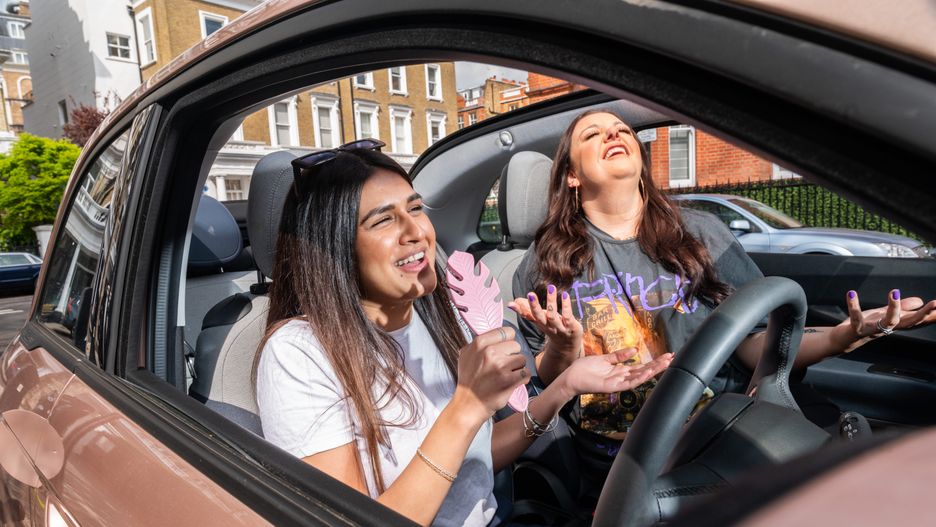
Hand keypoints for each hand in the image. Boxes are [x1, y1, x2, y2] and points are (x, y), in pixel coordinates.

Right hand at [454, 326, 529, 421]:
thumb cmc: (469, 380)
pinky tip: (512, 382)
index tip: (505, 350)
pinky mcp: (508, 380)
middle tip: (503, 366)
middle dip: (512, 355)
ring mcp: (499, 366)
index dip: (508, 341)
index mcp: (479, 343)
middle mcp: (489, 352)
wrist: (468, 404)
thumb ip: (480, 343)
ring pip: (522, 359)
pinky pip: (526, 373)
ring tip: (506, 375)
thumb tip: (497, 333)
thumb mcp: (466, 355)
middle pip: (516, 345)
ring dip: (517, 368)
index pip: (507, 331)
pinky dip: (522, 378)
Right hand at [508, 285, 582, 354]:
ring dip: (551, 301)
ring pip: (553, 315)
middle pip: (539, 316)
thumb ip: (527, 309)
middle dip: (534, 306)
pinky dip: (566, 305)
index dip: (519, 310)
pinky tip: (565, 295)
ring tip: (551, 287)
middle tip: (530, 294)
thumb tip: (513, 301)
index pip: (527, 316)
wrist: (567, 344)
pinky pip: (568, 316)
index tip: (512, 303)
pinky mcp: (570, 327)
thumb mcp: (539, 318)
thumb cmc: (551, 326)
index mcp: (538, 322)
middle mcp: (547, 326)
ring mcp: (559, 328)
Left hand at [557, 349, 673, 397]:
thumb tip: (635, 350)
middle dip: (658, 365)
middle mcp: (622, 378)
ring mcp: (618, 383)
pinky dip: (638, 378)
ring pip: (640, 377)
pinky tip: (648, 372)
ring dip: (653, 371)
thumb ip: (619, 355)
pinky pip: (628, 383)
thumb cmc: (585, 368)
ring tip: (666, 363)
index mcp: (621, 371)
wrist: (571, 377)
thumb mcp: (605, 358)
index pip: (642, 366)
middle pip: (645, 371)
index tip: (667, 355)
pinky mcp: (612, 387)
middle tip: (672, 358)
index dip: (654, 361)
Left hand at [846, 289, 935, 338]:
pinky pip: (856, 318)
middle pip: (908, 323)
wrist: (843, 340)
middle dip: (923, 314)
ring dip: (893, 308)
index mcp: (894, 323)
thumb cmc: (866, 325)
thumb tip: (920, 301)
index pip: (916, 319)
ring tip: (894, 292)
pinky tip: (852, 293)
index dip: (930, 314)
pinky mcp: (855, 329)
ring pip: (887, 322)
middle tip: (935, 303)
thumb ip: (903, 308)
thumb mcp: (885, 314)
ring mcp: (872, 330)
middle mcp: (886, 328)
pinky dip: (853, 306)